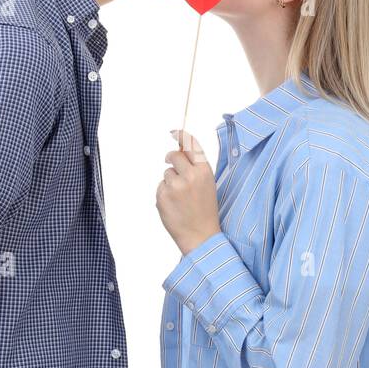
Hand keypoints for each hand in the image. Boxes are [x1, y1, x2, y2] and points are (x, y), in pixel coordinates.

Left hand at [156, 129, 220, 254]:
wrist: (201, 236)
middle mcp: (190, 176)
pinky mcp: (162, 196)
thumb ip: (195, 168)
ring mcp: (175, 186)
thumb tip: (178, 152)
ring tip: (181, 199)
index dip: (181, 136)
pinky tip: (174, 206)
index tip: (174, 131)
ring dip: (170, 182)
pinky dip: (165, 195)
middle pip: (173, 156)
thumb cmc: (205, 210)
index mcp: (204, 171)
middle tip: (172, 165)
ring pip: (166, 174)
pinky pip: (160, 187)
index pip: (191, 145)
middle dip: (171, 159)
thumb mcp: (208, 185)